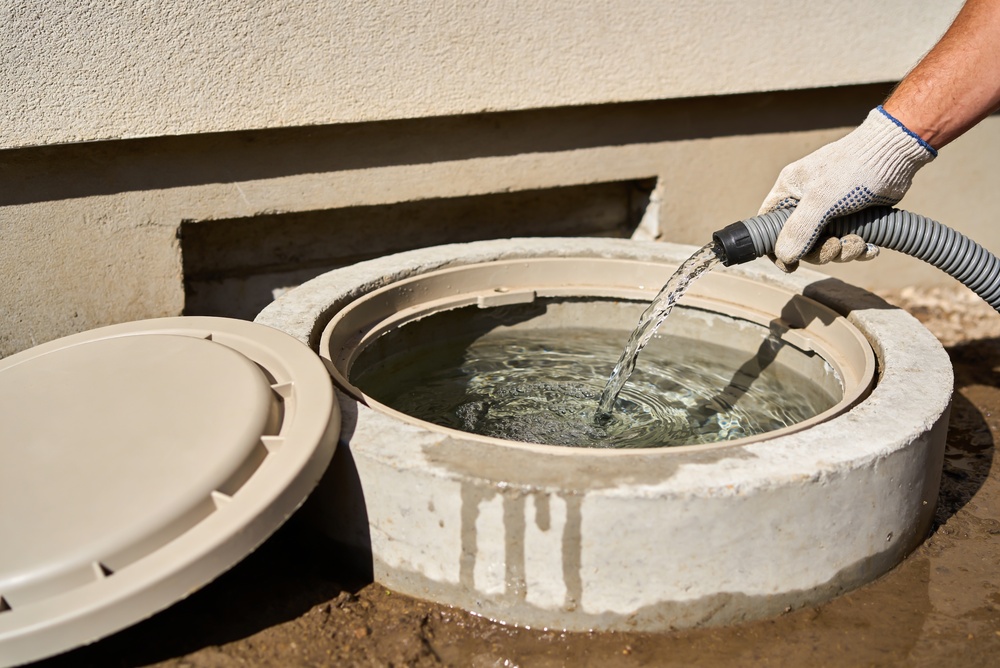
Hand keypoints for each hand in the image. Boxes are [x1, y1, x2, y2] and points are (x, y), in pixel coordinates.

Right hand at [760, 106, 935, 270]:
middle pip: (801, 242)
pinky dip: (859, 249)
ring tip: (860, 243)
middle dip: (821, 252)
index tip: (791, 263)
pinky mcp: (853, 215)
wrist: (895, 152)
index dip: (776, 248)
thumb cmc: (854, 167)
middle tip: (837, 247)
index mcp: (790, 191)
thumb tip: (784, 257)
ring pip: (827, 245)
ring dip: (844, 252)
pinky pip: (848, 242)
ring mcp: (830, 210)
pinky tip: (872, 248)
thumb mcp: (821, 199)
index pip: (769, 225)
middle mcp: (806, 202)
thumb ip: (799, 229)